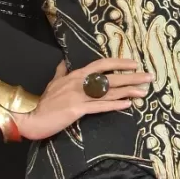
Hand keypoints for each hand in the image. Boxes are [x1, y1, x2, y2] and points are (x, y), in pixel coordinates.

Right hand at [17, 56, 151, 141]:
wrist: (30, 117)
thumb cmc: (43, 102)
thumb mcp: (52, 83)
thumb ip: (60, 72)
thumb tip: (63, 62)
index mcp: (76, 75)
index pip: (101, 65)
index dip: (119, 63)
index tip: (135, 64)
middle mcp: (79, 83)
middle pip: (110, 78)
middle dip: (131, 77)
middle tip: (149, 77)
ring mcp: (78, 96)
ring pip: (108, 92)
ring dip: (128, 91)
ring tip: (144, 91)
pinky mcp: (77, 110)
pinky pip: (99, 107)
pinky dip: (114, 105)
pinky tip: (127, 105)